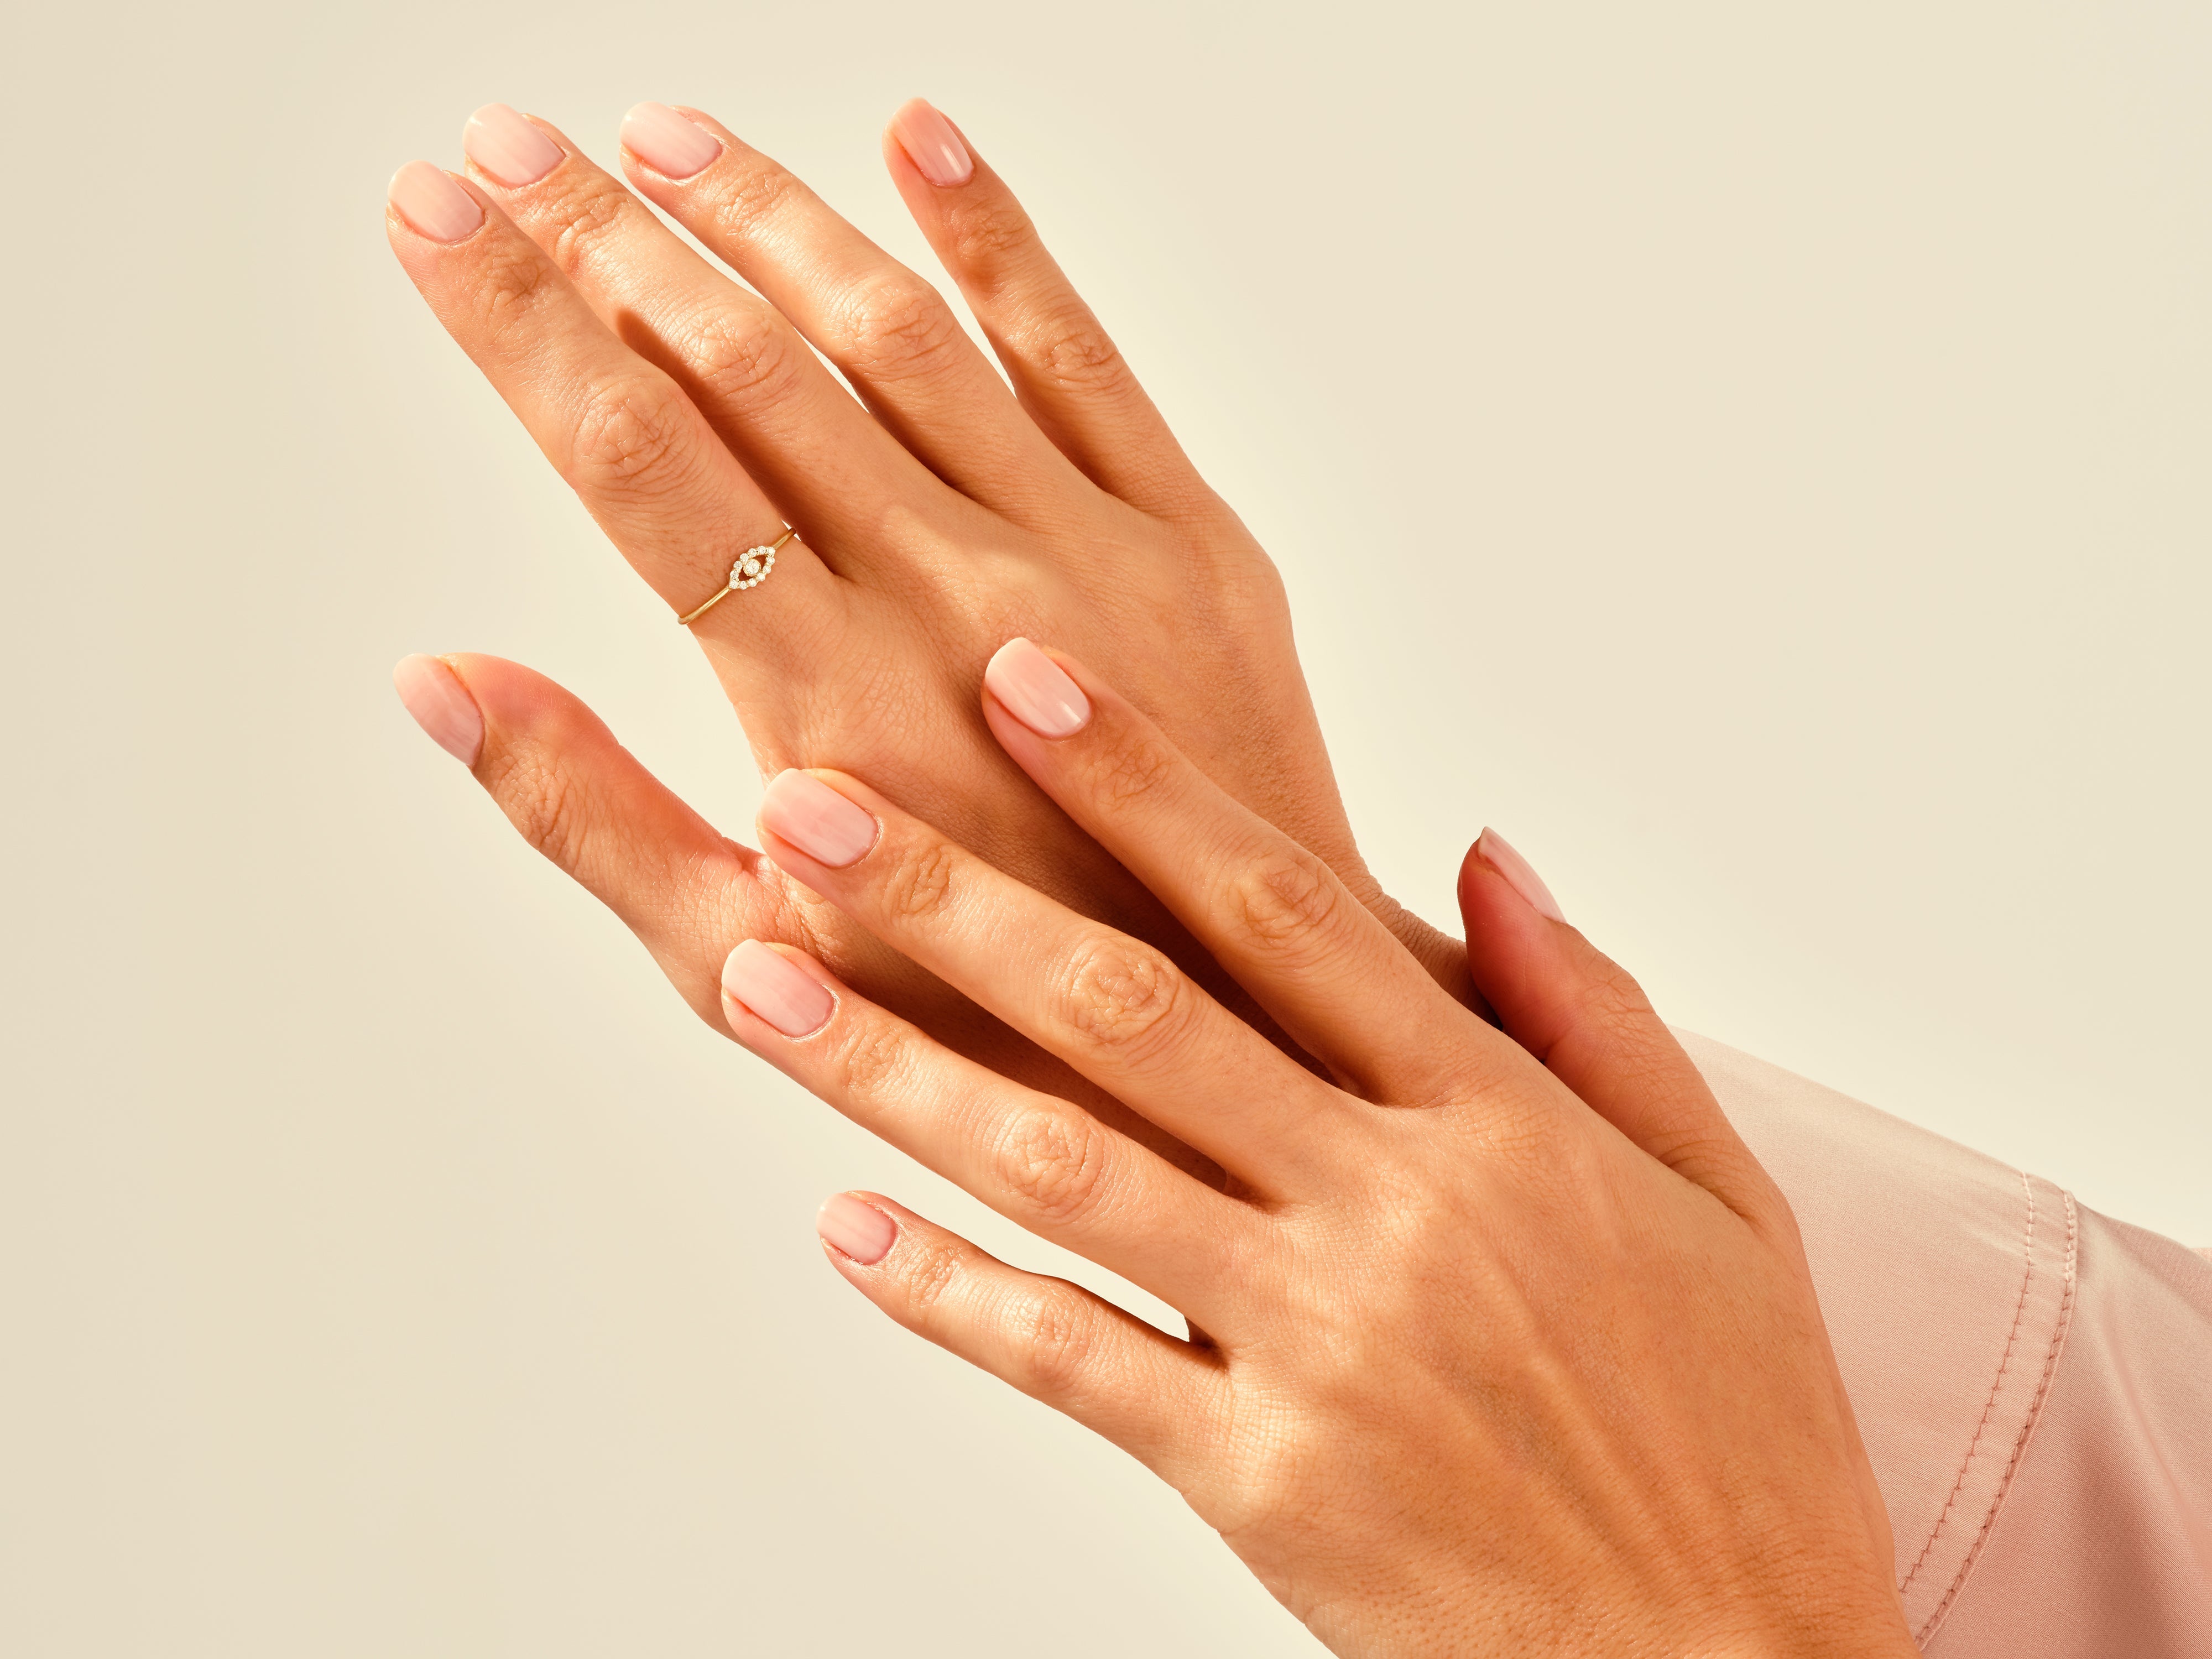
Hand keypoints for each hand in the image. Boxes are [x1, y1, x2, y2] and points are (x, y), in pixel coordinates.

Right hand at [386, 102, 1468, 1169]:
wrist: (1253, 1031)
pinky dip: (996, 238)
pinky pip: (1083, 353)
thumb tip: (440, 680)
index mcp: (828, 708)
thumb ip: (594, 818)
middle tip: (503, 141)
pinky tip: (917, 136)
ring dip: (768, 216)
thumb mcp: (755, 968)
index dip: (516, 321)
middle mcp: (955, 603)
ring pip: (899, 335)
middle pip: (745, 370)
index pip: (636, 463)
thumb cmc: (988, 1021)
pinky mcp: (1196, 542)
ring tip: (656, 134)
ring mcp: (1090, 556)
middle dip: (605, 238)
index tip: (431, 213)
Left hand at [708, 640, 1911, 1657]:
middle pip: (1137, 1016)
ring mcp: (1319, 1348)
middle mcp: (1395, 1211)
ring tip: (756, 983)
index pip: (1286, 906)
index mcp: (1502, 1120)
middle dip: (956, 898)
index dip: (1143, 780)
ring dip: (896, 1073)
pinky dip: (950, 1295)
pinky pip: (1074, 1366)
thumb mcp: (1722, 1195)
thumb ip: (1594, 1009)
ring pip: (1069, 1173)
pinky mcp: (1266, 1483)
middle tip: (808, 804)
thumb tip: (1480, 855)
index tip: (1022, 678)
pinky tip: (841, 1226)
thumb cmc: (1734, 1432)